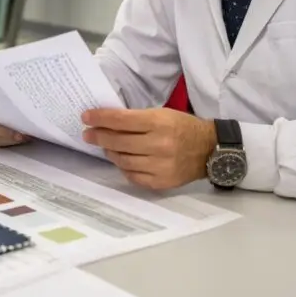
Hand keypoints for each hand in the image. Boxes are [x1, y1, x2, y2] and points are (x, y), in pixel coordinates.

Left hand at [82, 108, 217, 189]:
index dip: (100, 118)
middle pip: (118, 142)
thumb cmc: (183, 126)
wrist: (209, 150)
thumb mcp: (162, 114)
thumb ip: (137, 118)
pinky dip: (123, 168)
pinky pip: (133, 176)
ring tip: (106, 147)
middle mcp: (158, 145)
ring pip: (123, 160)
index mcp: (159, 122)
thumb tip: (107, 122)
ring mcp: (160, 166)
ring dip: (110, 153)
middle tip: (88, 134)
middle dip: (99, 136)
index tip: (86, 117)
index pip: (121, 120)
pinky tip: (121, 160)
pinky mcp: (161, 182)